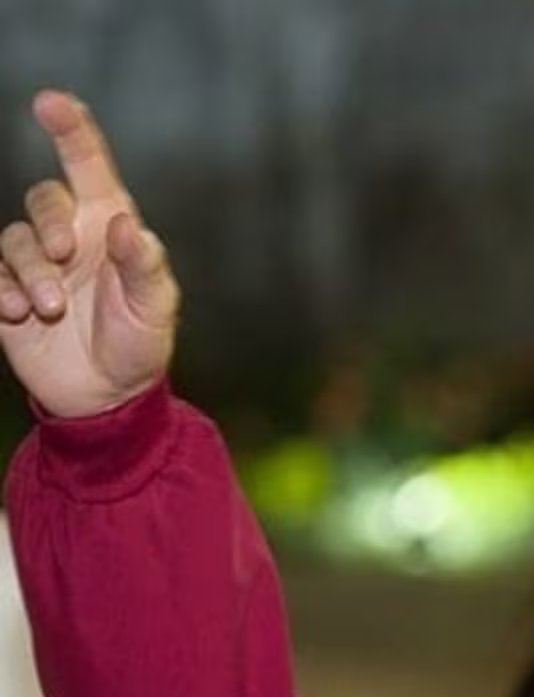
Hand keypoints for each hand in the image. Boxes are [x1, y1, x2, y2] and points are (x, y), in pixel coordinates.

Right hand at [0, 91, 177, 417]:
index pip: (88, 166)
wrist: (108, 396)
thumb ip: (143, 266)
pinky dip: (0, 289)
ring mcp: (36, 263)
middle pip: (43, 198)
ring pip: (14, 238)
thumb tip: (124, 225)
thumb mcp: (155, 309)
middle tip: (64, 256)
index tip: (50, 101)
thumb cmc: (140, 345)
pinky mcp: (7, 290)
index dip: (71, 129)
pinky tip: (17, 314)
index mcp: (110, 227)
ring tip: (52, 309)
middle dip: (48, 222)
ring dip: (30, 271)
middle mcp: (70, 236)